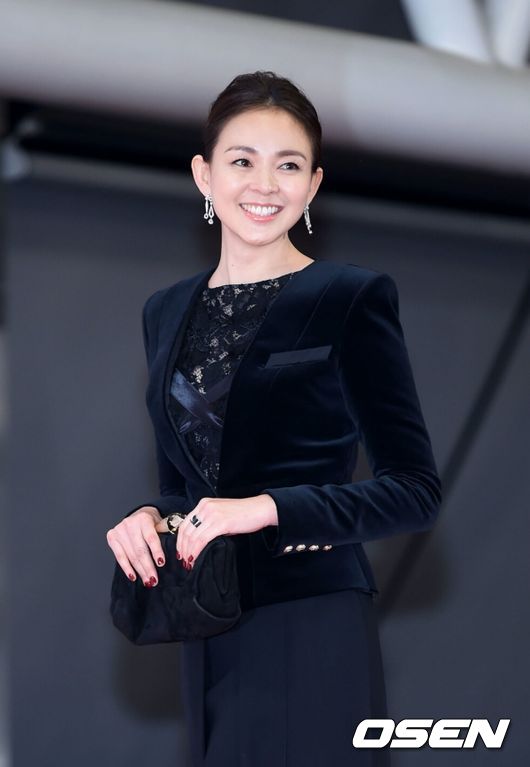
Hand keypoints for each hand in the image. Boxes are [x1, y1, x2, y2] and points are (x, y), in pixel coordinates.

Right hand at [106, 505, 165, 586]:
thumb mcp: (160, 524)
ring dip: (140, 570)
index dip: (156, 551)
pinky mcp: (112, 537)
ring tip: (147, 581)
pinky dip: (126, 568)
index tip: (161, 564)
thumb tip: (176, 553)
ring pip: (131, 555)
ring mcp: (119, 530)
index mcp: (144, 518)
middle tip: (154, 580)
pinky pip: (119, 556)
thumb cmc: (152, 523)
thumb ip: (165, 535)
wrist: (137, 514)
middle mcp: (130, 523)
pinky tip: (133, 576)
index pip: (151, 538)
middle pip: (140, 549)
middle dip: (148, 566)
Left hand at [159, 494, 277, 571]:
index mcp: (204, 504)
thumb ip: (208, 522)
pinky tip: (196, 558)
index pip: (185, 523)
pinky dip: (196, 551)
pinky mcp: (220, 523)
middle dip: (182, 548)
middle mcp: (205, 507)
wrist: (259, 509)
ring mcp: (212, 514)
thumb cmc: (243, 514)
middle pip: (186, 531)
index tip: (181, 552)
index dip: (180, 540)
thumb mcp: (221, 514)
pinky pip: (202, 539)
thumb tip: (198, 540)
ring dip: (189, 552)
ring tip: (189, 563)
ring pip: (193, 537)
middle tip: (184, 561)